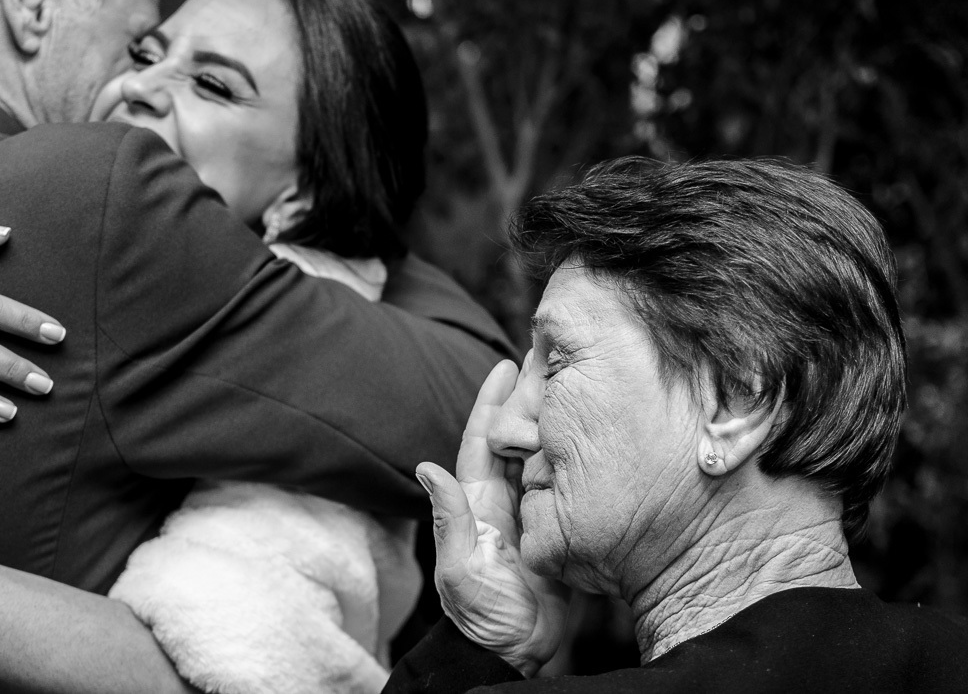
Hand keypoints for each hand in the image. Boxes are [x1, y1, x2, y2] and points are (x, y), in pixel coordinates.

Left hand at [418, 359, 571, 676]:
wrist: (520, 656)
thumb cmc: (485, 619)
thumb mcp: (462, 572)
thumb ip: (450, 521)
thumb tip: (425, 467)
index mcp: (478, 505)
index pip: (481, 442)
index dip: (491, 403)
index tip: (505, 366)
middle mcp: (505, 502)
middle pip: (514, 439)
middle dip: (526, 400)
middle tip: (545, 362)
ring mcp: (534, 513)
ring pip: (542, 455)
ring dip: (551, 421)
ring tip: (569, 384)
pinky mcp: (560, 528)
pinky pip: (568, 482)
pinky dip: (576, 455)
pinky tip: (593, 435)